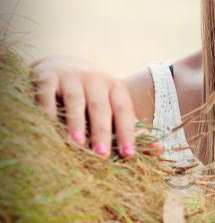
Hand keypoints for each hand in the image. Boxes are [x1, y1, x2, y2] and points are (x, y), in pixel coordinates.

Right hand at [29, 55, 160, 158]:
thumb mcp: (111, 107)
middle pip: (101, 107)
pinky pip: (47, 93)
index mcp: (115, 88)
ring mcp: (70, 76)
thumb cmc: (91, 97)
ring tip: (77, 143)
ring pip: (75, 100)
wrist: (60, 67)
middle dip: (102, 131)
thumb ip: (130, 129)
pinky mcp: (47, 77)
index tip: (128, 154)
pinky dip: (48, 108)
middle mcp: (95, 79)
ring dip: (76, 122)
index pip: (124, 110)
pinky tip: (48, 124)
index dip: (127, 132)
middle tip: (102, 155)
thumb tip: (159, 151)